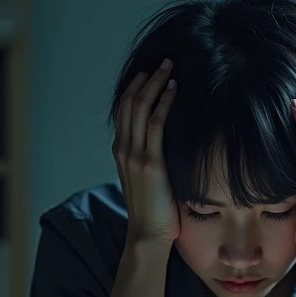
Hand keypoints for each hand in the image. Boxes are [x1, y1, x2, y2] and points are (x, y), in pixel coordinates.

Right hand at [113, 60, 179, 249]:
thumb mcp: (147, 178)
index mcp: (121, 151)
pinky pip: (155, 124)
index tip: (152, 71)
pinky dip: (163, 103)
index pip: (125, 109)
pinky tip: (174, 90)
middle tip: (165, 61)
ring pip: (140, 108)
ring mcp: (135, 156)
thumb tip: (168, 144)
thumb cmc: (153, 211)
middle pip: (130, 102)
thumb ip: (151, 158)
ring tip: (170, 67)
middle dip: (147, 78)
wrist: (147, 235)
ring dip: (156, 83)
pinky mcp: (150, 164)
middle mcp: (124, 149)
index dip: (137, 86)